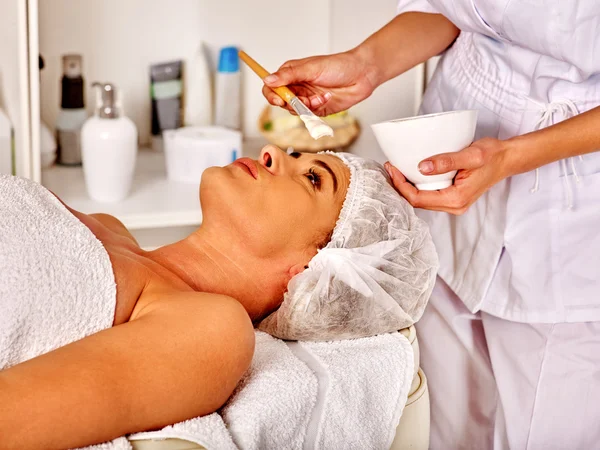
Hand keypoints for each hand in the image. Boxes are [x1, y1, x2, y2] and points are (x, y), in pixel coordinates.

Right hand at [261, 49, 378, 116]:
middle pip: (282, 102)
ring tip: (320, 97)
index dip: (272, 95)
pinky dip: (316, 109)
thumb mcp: (311, 68)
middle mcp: (297, 87)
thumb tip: (268, 80)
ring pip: (295, 110)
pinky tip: (326, 99)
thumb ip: (289, 76)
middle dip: (292, 103)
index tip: (279, 100)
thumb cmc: (339, 66)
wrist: (362, 75)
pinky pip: (309, 116)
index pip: (271, 87)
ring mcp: (306, 99)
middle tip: (304, 100)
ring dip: (306, 106)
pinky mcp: (317, 109)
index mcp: (291, 74)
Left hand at [385, 138, 511, 214]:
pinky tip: (410, 173)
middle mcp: (454, 205)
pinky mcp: (452, 196)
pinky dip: (417, 185)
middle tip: (390, 168)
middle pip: (417, 202)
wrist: (507, 158)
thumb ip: (446, 161)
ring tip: (396, 169)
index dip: (401, 185)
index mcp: (456, 199)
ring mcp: (453, 203)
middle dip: (400, 186)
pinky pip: (429, 195)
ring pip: (422, 199)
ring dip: (407, 186)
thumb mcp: (471, 155)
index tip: (392, 169)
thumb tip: (422, 167)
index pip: (418, 199)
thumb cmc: (493, 155)